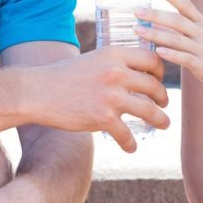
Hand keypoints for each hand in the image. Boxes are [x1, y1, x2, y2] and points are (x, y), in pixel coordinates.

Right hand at [37, 43, 169, 152]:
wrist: (38, 92)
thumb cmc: (63, 76)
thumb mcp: (92, 59)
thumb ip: (113, 63)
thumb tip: (132, 72)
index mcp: (114, 54)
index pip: (152, 59)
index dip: (160, 71)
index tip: (159, 80)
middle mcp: (116, 73)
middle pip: (154, 85)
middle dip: (163, 97)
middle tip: (163, 103)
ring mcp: (111, 96)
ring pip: (149, 110)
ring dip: (160, 119)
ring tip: (164, 124)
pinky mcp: (104, 118)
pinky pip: (127, 134)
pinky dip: (131, 144)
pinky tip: (131, 148)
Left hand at [135, 0, 202, 94]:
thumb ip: (188, 30)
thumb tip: (162, 24)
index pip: (187, 5)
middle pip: (176, 20)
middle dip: (155, 14)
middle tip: (136, 11)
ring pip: (176, 39)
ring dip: (155, 34)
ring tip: (138, 31)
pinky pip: (184, 58)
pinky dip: (171, 54)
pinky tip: (158, 51)